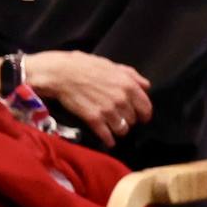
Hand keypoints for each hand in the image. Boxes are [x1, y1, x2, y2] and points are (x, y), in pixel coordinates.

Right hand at [24, 50, 150, 145]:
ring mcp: (108, 110)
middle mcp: (121, 99)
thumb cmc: (84, 65)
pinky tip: (108, 140)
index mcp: (128, 85)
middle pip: (134, 119)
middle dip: (129, 120)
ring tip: (114, 128)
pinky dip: (109, 140)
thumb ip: (131, 75)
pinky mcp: (94, 119)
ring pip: (122, 129)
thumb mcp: (111, 65)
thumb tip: (146, 86)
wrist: (60, 73)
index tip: (141, 117)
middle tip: (122, 119)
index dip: (144, 114)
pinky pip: (107, 135)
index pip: (146, 107)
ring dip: (119, 130)